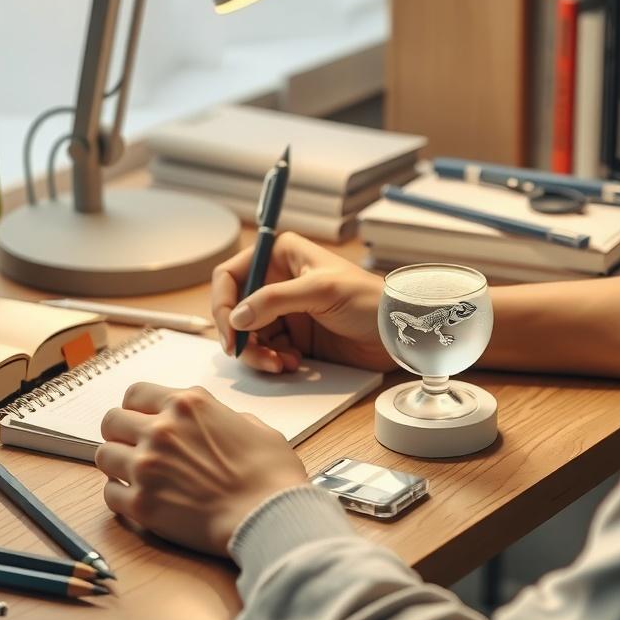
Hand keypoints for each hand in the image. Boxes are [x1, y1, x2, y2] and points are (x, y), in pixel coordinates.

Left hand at [96, 382, 308, 556]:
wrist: (269, 515)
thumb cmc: (269, 472)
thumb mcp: (252, 425)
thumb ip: (221, 417)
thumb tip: (212, 424)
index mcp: (188, 404)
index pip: (135, 392)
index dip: (137, 407)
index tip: (141, 418)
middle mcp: (161, 429)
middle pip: (112, 420)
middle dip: (121, 432)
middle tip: (134, 446)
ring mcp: (147, 467)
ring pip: (104, 455)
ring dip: (117, 463)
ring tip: (135, 473)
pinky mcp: (141, 504)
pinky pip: (109, 494)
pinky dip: (120, 496)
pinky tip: (140, 498)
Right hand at [210, 231, 393, 374]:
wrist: (396, 331)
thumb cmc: (368, 298)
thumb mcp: (321, 291)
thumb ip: (275, 300)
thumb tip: (237, 317)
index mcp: (281, 255)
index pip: (231, 275)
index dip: (223, 303)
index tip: (230, 332)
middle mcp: (278, 280)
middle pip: (234, 309)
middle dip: (240, 335)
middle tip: (253, 355)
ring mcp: (285, 310)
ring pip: (248, 334)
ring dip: (256, 352)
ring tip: (279, 363)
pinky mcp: (295, 336)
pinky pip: (266, 350)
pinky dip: (271, 360)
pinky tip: (291, 364)